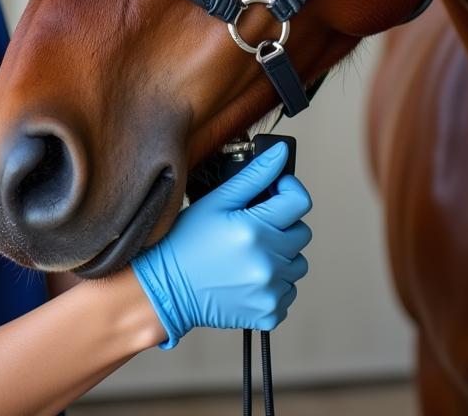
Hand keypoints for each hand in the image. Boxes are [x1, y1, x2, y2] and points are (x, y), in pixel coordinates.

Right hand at [129, 141, 311, 348]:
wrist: (167, 289)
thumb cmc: (186, 242)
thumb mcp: (217, 201)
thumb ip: (254, 176)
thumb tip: (280, 153)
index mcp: (255, 229)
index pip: (300, 202)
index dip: (288, 190)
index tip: (275, 191)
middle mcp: (268, 261)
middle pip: (301, 233)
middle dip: (281, 225)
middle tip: (252, 225)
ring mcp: (270, 290)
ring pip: (297, 264)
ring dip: (280, 255)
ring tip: (248, 253)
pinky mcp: (269, 313)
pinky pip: (288, 291)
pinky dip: (274, 283)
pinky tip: (247, 275)